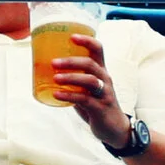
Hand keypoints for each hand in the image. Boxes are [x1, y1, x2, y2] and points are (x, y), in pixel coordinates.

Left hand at [44, 32, 130, 147]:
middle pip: (90, 64)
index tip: (71, 36)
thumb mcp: (87, 90)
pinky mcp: (101, 108)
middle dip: (71, 61)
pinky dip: (69, 96)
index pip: (98, 49)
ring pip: (90, 80)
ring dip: (71, 77)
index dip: (86, 41)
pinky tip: (57, 94)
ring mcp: (104, 94)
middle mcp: (105, 79)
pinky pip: (85, 99)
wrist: (115, 129)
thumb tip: (48, 75)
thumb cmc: (98, 105)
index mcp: (101, 71)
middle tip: (53, 62)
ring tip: (55, 78)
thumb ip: (74, 82)